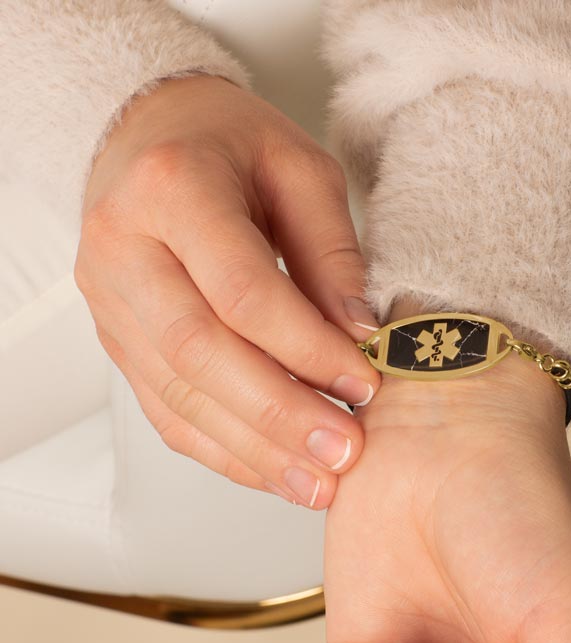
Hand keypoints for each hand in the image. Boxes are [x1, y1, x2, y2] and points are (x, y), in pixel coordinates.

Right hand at [75, 73, 381, 506]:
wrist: (154, 139)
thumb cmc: (234, 147)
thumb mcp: (301, 171)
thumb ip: (332, 253)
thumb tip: (360, 336)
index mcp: (171, 190)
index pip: (241, 291)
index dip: (306, 346)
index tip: (365, 384)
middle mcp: (123, 250)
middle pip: (199, 353)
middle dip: (279, 414)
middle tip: (344, 452)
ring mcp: (111, 304)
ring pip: (179, 396)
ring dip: (255, 449)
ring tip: (319, 482)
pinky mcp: (120, 343)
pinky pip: (167, 412)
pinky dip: (225, 451)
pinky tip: (276, 472)